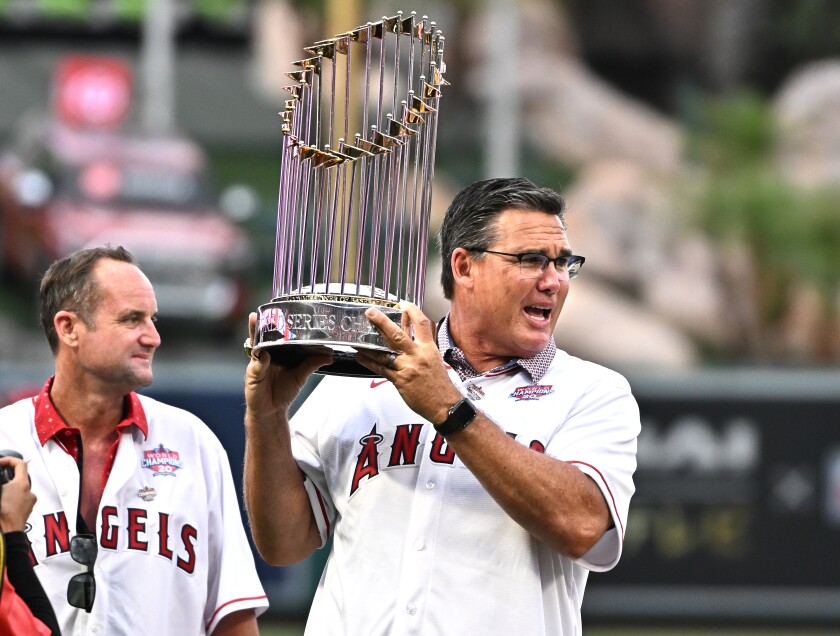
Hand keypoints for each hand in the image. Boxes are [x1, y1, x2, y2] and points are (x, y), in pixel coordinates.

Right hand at [0, 456, 35, 532]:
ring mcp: (29, 501)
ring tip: (0, 495)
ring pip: (18, 489)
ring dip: (8, 489)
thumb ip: (1, 482)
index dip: (9, 460)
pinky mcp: (27, 510)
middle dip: (7, 478)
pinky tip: (3, 504)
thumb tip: (2, 483)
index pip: (20, 463)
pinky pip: (20, 499)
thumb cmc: (2, 516)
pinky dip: (11, 498)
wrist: (7, 534)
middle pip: (19, 477)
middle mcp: (28, 492)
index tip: (1, 463)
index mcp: (21, 485)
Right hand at [244, 313, 332, 421]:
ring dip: (254, 333)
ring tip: (255, 319)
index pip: (276, 335)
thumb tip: (329, 355)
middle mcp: (265, 354)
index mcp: (276, 352)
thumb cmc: (284, 391)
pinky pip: (257, 365)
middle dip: (260, 323)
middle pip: (261, 335)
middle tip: (262, 311)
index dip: (276, 323)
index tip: (279, 310)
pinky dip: (261, 360)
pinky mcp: (252, 375)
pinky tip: (265, 356)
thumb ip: (311, 364)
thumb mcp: (300, 376)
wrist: (272, 411)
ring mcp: (257, 363)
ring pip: (255, 345)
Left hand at [356, 302, 461, 423]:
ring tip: (357, 337)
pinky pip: (381, 369)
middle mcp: (417, 356)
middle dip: (382, 322)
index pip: (421, 324)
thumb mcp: (434, 358)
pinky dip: (369, 362)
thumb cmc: (440, 383)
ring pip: (385, 353)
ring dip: (369, 344)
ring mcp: (407, 368)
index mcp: (429, 348)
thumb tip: (410, 332)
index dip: (412, 311)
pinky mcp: (400, 381)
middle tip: (371, 313)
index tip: (402, 303)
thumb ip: (421, 345)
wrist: (444, 405)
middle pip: (398, 335)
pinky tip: (360, 356)